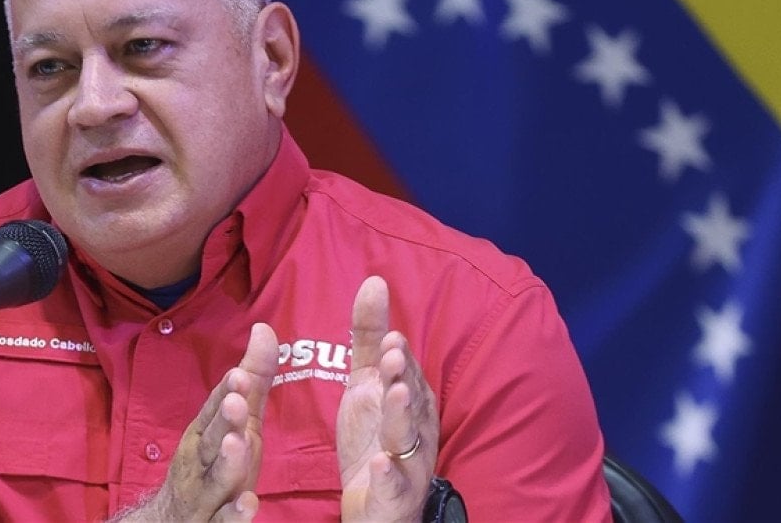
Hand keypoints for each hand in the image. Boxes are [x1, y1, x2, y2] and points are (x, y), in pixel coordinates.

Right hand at [115, 322, 278, 521]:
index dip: (225, 393)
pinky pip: (222, 522)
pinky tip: (249, 504)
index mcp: (205, 434)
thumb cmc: (212, 463)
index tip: (239, 374)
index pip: (213, 410)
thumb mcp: (237, 421)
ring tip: (237, 444)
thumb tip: (264, 328)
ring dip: (225, 462)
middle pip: (210, 441)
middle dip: (221, 421)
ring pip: (214, 479)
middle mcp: (200, 462)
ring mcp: (205, 495)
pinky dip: (234, 515)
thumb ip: (253, 380)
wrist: (172, 520)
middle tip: (234, 401)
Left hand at [337, 276, 439, 521]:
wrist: (374, 504)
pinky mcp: (394, 497)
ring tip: (392, 393)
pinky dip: (389, 475)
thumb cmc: (374, 437)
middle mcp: (415, 431)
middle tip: (393, 355)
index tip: (389, 337)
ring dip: (401, 416)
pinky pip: (394, 486)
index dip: (399, 359)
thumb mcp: (365, 383)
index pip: (406, 375)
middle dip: (404, 379)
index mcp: (408, 402)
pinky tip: (378, 463)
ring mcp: (408, 465)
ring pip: (408, 440)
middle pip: (411, 403)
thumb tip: (375, 280)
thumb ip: (367, 336)